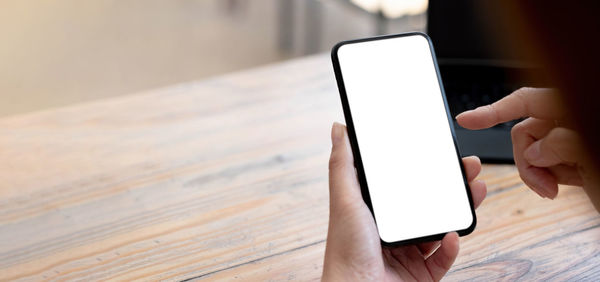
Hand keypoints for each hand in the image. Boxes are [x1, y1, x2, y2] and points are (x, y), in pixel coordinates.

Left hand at [322, 122, 486, 280]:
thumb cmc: (344, 250)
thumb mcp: (344, 199)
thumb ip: (343, 164)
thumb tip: (339, 128)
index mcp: (375, 211)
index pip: (404, 182)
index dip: (424, 166)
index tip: (442, 150)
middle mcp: (392, 230)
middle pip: (428, 202)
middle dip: (451, 184)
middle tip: (469, 168)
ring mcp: (407, 252)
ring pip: (441, 227)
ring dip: (460, 208)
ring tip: (475, 190)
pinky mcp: (421, 274)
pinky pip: (444, 258)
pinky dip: (453, 246)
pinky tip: (453, 234)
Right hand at [456, 87, 597, 202]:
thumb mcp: (593, 156)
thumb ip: (559, 144)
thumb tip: (534, 151)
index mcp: (575, 107)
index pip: (526, 101)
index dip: (493, 111)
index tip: (465, 120)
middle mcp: (572, 119)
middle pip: (525, 132)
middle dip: (528, 161)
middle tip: (547, 186)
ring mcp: (572, 139)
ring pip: (532, 151)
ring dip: (540, 173)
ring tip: (560, 188)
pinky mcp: (574, 157)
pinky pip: (546, 164)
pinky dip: (552, 178)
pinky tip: (570, 185)